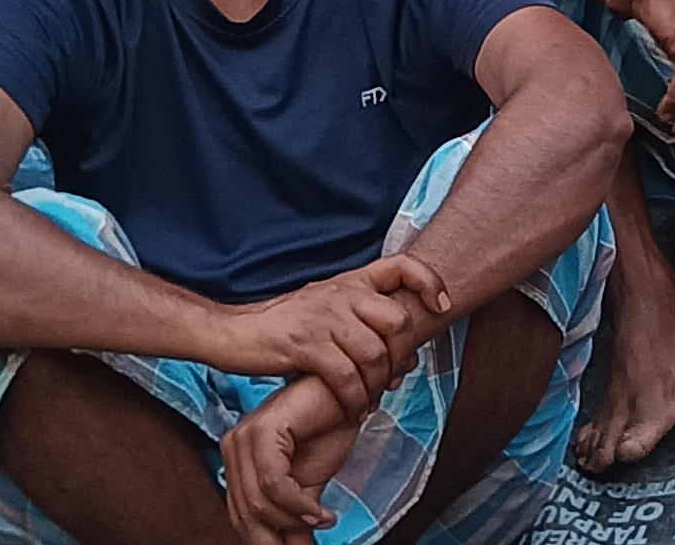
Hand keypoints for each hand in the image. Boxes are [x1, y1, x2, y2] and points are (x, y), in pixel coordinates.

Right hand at [195, 254, 452, 414]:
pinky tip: (352, 408)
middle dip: (403, 356)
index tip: (441, 307)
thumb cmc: (283, 324)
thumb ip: (359, 310)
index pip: (403, 265)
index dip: (430, 283)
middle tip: (394, 378)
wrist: (233, 332)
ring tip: (372, 399)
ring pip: (375, 354)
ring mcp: (323, 319)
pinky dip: (356, 399)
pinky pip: (347, 376)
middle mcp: (340, 294)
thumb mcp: (325, 303)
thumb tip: (401, 336)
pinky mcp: (305, 346)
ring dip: (379, 384)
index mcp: (349, 282)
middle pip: (398, 321)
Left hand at [219, 373, 360, 544]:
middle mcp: (234, 446)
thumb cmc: (331, 425)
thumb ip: (296, 514)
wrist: (351, 390)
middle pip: (246, 513)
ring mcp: (244, 437)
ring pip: (258, 502)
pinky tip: (319, 511)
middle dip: (279, 536)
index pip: (240, 514)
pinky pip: (273, 484)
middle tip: (309, 543)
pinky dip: (298, 505)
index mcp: (239, 458)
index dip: (265, 538)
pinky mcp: (262, 430)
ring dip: (294, 520)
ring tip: (322, 520)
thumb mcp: (311, 483)